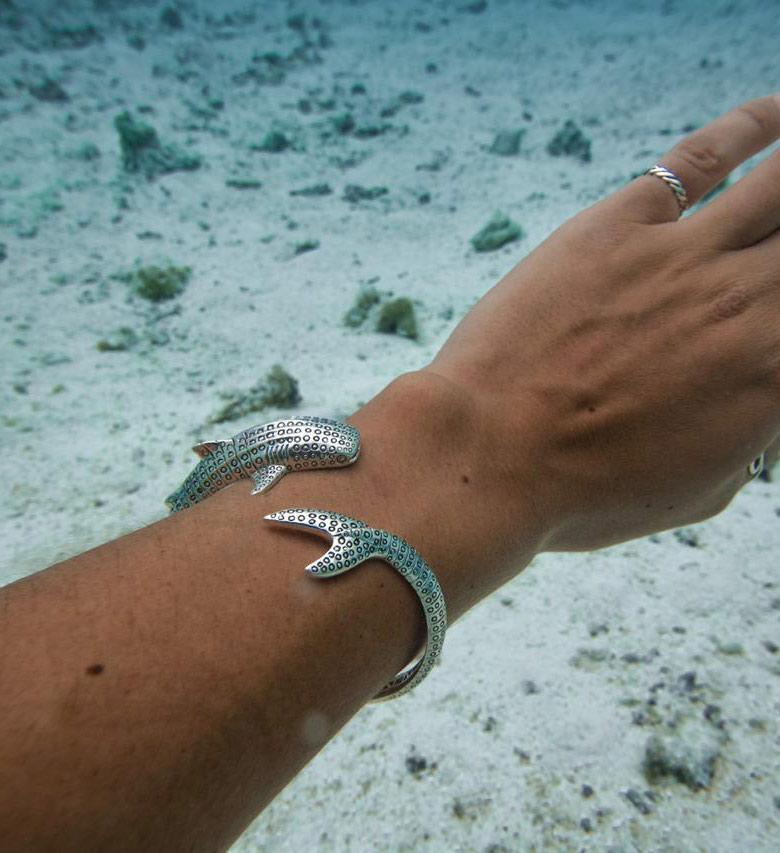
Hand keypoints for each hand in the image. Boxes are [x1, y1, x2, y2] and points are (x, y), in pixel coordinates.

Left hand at [429, 94, 779, 550]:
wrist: (489, 455)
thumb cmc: (583, 492)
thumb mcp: (694, 490)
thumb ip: (749, 435)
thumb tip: (760, 402)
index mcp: (775, 379)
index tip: (776, 307)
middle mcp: (750, 305)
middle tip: (776, 256)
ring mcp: (687, 256)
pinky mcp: (621, 224)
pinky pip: (704, 158)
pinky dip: (752, 126)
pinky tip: (773, 114)